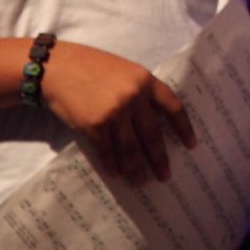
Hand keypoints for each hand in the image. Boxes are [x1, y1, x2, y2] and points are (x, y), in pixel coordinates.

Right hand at [42, 41, 195, 185]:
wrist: (58, 68)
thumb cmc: (92, 67)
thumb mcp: (126, 71)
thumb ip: (142, 92)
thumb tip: (155, 120)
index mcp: (146, 81)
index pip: (173, 107)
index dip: (184, 128)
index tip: (191, 145)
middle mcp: (134, 97)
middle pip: (153, 134)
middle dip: (160, 158)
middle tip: (165, 176)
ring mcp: (115, 113)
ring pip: (131, 148)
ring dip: (137, 168)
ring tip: (142, 182)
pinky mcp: (94, 126)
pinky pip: (108, 151)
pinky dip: (113, 165)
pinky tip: (119, 175)